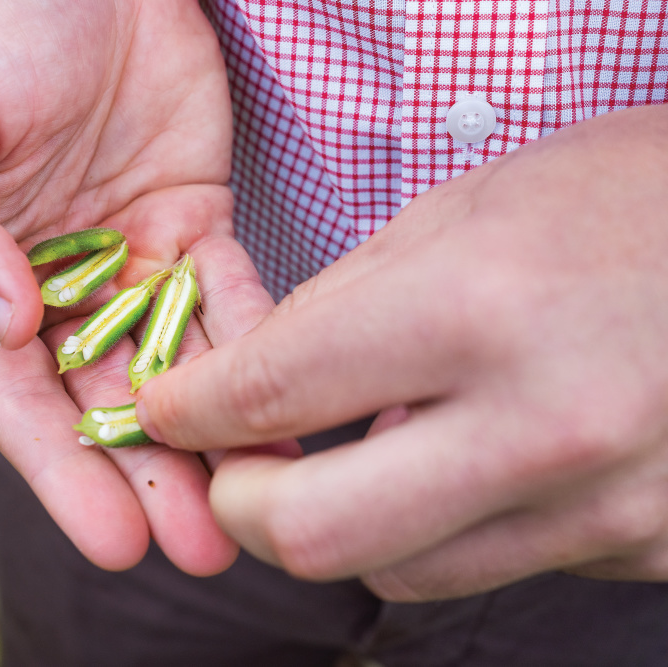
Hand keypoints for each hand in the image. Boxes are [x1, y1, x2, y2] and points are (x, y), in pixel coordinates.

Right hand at [0, 0, 272, 573]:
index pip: (19, 396)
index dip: (63, 472)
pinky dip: (257, 355)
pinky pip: (227, 302)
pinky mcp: (194, 228)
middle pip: (103, 401)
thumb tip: (2, 321)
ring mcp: (128, 262)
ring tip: (254, 502)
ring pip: (173, 367)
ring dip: (212, 436)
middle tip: (200, 548)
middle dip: (150, 478)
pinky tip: (287, 412)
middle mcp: (54, 287)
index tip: (113, 539)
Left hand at [136, 105, 667, 596]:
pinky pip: (500, 560)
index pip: (271, 396)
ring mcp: (605, 505)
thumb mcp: (469, 209)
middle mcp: (542, 427)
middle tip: (231, 467)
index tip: (167, 408)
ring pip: (400, 570)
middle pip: (313, 536)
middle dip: (239, 507)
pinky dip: (455, 520)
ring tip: (357, 452)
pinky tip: (476, 456)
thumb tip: (259, 380)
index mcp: (477, 311)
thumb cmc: (631, 196)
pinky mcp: (646, 545)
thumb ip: (346, 306)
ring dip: (346, 521)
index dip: (190, 409)